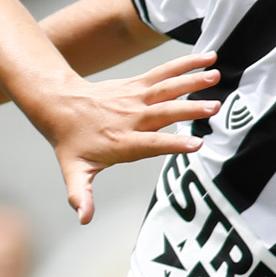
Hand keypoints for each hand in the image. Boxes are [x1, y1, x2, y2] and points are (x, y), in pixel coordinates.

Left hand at [17, 52, 216, 223]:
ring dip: (192, 81)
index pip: (150, 144)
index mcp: (121, 141)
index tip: (196, 145)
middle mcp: (130, 117)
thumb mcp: (73, 171)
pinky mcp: (138, 84)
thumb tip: (84, 219)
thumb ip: (81, 194)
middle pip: (164, 113)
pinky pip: (165, 72)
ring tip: (216, 76)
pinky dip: (186, 64)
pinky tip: (209, 57)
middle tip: (215, 107)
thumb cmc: (72, 143)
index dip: (172, 144)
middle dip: (189, 110)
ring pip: (167, 88)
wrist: (59, 106)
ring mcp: (135, 98)